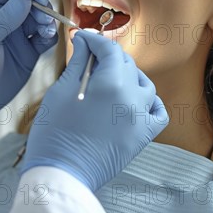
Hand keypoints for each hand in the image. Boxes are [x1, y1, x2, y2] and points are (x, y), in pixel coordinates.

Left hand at [0, 0, 57, 133]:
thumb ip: (4, 18)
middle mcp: (5, 19)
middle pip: (28, 1)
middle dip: (39, 4)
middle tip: (44, 15)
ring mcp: (18, 35)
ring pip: (39, 18)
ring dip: (46, 20)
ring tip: (45, 30)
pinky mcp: (29, 51)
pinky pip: (45, 37)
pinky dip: (49, 35)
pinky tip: (46, 39)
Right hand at [21, 30, 168, 192]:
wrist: (62, 173)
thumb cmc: (54, 134)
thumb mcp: (60, 91)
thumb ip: (77, 64)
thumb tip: (84, 42)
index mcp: (110, 83)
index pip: (109, 49)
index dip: (94, 40)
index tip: (83, 38)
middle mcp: (131, 97)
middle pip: (126, 64)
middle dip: (107, 56)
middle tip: (88, 58)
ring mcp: (140, 118)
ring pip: (143, 84)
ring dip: (127, 75)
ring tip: (108, 79)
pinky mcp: (143, 137)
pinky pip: (157, 112)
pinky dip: (149, 102)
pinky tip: (134, 99)